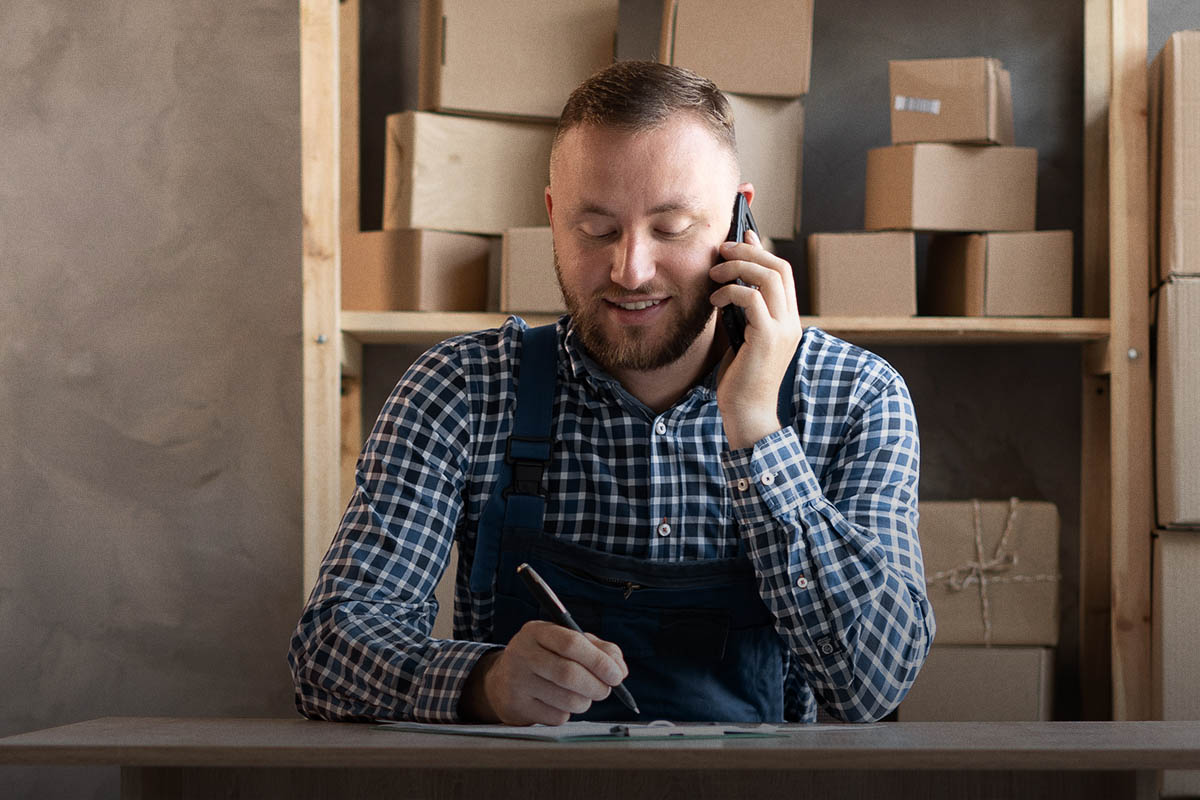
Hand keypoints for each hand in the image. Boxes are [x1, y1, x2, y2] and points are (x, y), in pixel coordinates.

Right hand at [459, 620, 627, 724]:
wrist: (502, 681)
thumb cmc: (546, 658)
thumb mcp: (567, 643)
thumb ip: (599, 650)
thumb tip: (620, 671)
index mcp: (537, 631)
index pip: (572, 644)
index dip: (599, 661)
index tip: (617, 675)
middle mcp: (522, 653)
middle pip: (569, 674)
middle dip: (597, 686)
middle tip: (606, 690)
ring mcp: (517, 681)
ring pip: (567, 700)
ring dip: (585, 701)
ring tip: (583, 695)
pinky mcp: (517, 706)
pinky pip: (556, 717)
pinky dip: (567, 713)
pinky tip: (558, 702)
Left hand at [709, 229, 803, 450]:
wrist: (747, 414)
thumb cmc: (740, 381)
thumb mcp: (741, 339)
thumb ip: (740, 314)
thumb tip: (727, 286)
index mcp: (788, 321)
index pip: (783, 273)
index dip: (762, 250)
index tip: (742, 235)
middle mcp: (791, 322)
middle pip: (779, 268)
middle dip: (749, 250)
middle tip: (722, 247)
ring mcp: (783, 330)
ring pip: (769, 277)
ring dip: (739, 267)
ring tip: (715, 271)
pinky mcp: (768, 339)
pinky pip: (752, 299)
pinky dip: (731, 292)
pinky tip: (714, 301)